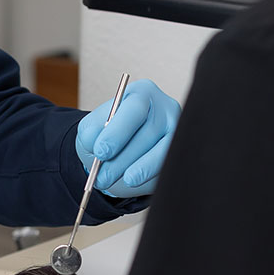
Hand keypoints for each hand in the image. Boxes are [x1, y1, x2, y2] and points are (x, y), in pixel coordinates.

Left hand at [75, 78, 179, 196]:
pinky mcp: (183, 153)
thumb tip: (94, 142)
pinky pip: (167, 167)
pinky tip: (132, 181)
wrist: (122, 148)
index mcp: (142, 93)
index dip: (117, 132)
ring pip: (160, 152)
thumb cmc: (109, 132)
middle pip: (148, 133)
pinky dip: (148, 176)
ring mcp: (178, 131)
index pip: (134, 109)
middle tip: (102, 175)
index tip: (101, 152)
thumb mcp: (93, 126)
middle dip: (121, 158)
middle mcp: (165, 108)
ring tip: (110, 180)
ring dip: (134, 170)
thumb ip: (90, 130)